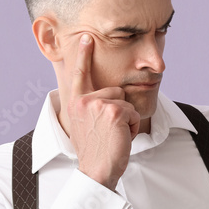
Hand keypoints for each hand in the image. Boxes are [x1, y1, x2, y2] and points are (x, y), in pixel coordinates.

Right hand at [63, 33, 139, 190]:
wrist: (96, 171)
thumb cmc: (95, 151)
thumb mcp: (85, 125)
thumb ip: (90, 108)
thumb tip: (106, 97)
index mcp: (75, 103)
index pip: (79, 74)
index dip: (84, 55)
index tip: (87, 37)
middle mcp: (83, 100)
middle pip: (115, 91)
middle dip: (120, 111)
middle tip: (109, 132)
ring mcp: (98, 104)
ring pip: (125, 102)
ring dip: (127, 119)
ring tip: (114, 135)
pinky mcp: (113, 111)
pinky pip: (133, 112)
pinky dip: (133, 127)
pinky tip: (121, 138)